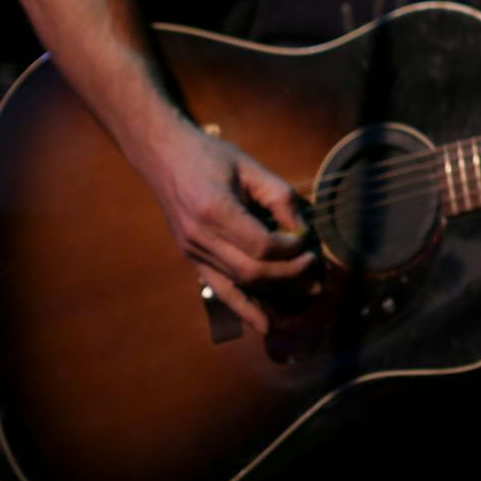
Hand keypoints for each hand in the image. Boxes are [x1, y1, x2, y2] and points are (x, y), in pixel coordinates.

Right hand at [134, 122, 314, 332]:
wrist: (163, 156)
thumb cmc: (209, 156)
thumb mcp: (250, 167)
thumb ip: (279, 198)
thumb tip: (302, 230)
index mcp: (214, 211)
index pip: (262, 246)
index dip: (292, 248)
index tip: (307, 239)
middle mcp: (200, 238)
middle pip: (253, 271)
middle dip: (291, 274)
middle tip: (316, 268)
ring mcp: (193, 252)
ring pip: (240, 284)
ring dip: (277, 291)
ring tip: (309, 291)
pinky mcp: (192, 259)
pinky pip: (220, 290)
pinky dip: (244, 309)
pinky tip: (265, 324)